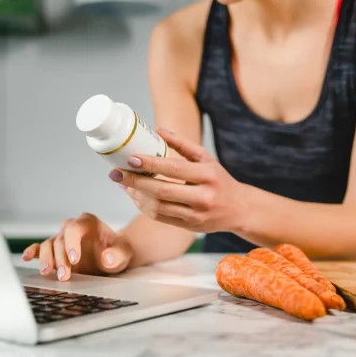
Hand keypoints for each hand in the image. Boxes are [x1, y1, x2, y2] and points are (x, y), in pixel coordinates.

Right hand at [21, 213, 132, 280]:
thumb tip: (107, 258)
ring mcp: (62, 238)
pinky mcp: (55, 250)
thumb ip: (118, 254)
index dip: (71, 243)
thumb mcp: (125, 253)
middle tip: (65, 276)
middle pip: (60, 239)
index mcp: (88, 222)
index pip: (74, 228)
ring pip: (48, 244)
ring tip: (47, 273)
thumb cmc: (119, 251)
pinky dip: (32, 252)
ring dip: (47, 259)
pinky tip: (26, 258)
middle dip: (60, 258)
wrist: (114, 256)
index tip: (75, 260)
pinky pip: (40, 247)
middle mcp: (72, 227)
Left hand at [108, 128, 246, 233]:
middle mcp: (202, 196)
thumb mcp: (206, 158)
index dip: (149, 164)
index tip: (130, 158)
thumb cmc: (219, 179)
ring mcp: (196, 214)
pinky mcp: (190, 227)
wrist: (239, 209)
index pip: (173, 168)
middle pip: (161, 190)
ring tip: (123, 185)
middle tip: (115, 173)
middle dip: (134, 182)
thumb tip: (158, 130)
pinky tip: (136, 196)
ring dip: (136, 196)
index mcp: (207, 174)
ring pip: (158, 207)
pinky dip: (145, 207)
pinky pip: (161, 218)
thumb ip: (182, 144)